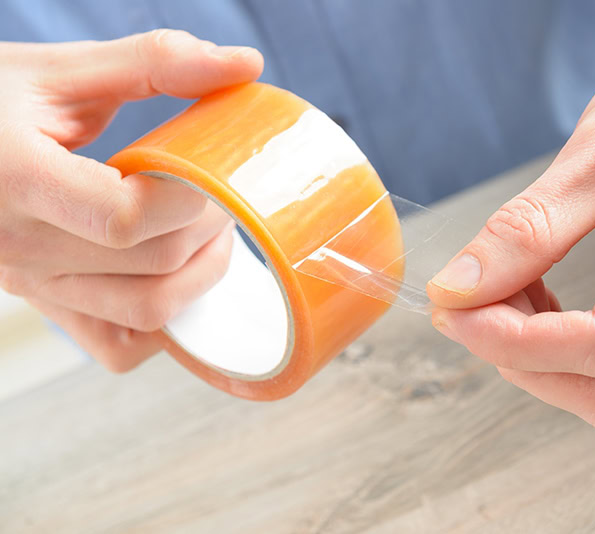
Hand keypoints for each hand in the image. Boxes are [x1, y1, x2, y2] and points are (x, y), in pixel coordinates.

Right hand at [0, 30, 262, 371]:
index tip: (215, 172)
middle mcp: (19, 246)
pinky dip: (161, 324)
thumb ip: (154, 62)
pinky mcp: (44, 303)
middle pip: (154, 266)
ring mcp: (31, 284)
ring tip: (205, 232)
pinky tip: (171, 275)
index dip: (192, 200)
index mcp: (17, 179)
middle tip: (222, 195)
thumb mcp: (59, 71)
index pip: (128, 219)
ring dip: (199, 277)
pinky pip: (118, 347)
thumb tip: (245, 63)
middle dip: (210, 230)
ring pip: (146, 313)